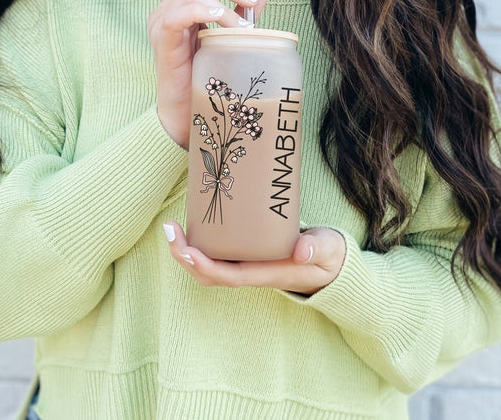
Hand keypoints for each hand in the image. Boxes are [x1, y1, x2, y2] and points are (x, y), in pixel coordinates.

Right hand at [147, 0, 271, 149]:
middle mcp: (169, 11)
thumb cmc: (204, 81)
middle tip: (252, 1)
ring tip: (243, 24)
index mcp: (184, 10)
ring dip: (222, 2)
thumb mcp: (229, 42)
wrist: (184, 114)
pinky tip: (222, 23)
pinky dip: (205, 12)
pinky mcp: (161, 37)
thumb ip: (243, 15)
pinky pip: (180, 12)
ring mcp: (161, 22)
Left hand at [162, 222, 346, 295]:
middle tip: (169, 229)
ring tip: (173, 227)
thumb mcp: (328, 251)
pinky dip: (201, 244)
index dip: (204, 266)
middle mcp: (252, 272)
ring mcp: (248, 265)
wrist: (331, 267)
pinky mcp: (248, 254)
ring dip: (187, 251)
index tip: (186, 249)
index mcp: (268, 274)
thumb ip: (317, 248)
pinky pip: (218, 254)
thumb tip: (301, 251)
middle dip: (184, 257)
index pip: (228, 276)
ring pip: (209, 266)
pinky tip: (196, 224)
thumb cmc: (328, 258)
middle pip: (209, 274)